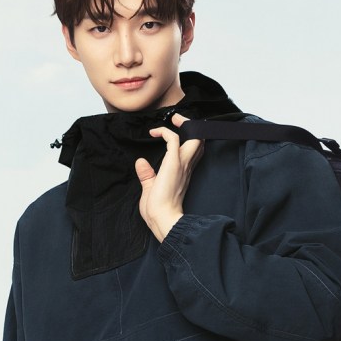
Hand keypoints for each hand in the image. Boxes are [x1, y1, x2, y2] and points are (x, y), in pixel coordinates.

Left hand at [135, 113, 204, 242]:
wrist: (162, 220)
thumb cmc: (158, 210)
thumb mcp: (151, 188)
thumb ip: (147, 175)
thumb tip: (140, 162)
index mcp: (183, 173)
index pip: (194, 150)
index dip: (189, 137)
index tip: (176, 132)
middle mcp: (186, 167)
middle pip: (200, 140)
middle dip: (192, 126)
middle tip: (178, 121)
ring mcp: (181, 164)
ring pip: (194, 136)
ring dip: (185, 125)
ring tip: (173, 120)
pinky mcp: (173, 163)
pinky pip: (173, 139)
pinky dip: (165, 132)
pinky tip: (154, 133)